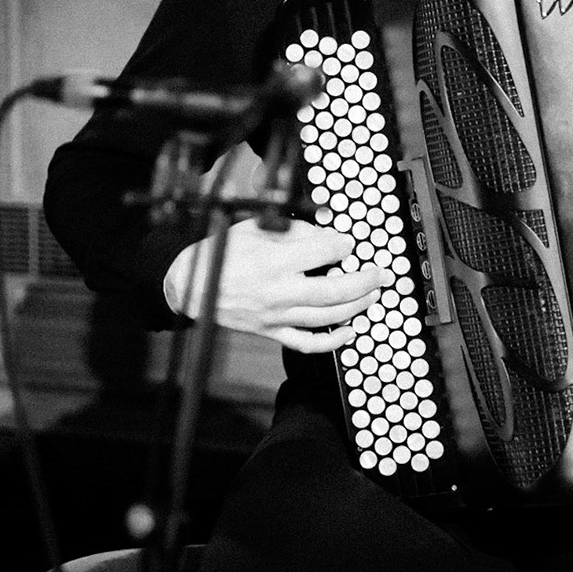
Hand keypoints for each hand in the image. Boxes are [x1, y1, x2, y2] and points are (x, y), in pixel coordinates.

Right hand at [163, 219, 387, 352]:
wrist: (191, 285)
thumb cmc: (223, 251)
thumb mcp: (255, 228)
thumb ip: (293, 230)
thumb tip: (326, 234)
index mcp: (275, 261)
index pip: (324, 251)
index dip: (344, 244)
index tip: (351, 242)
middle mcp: (278, 291)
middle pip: (334, 290)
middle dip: (365, 281)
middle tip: (381, 274)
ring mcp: (276, 316)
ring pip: (327, 318)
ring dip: (357, 307)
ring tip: (373, 295)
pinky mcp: (271, 332)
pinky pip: (308, 343)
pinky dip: (333, 341)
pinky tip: (350, 330)